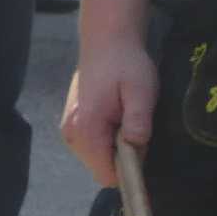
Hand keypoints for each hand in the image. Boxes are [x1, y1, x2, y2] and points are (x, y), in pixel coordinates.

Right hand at [61, 32, 157, 192]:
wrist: (106, 40)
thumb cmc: (127, 64)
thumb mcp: (141, 90)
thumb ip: (138, 120)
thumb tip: (137, 147)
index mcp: (87, 130)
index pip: (106, 174)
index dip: (129, 172)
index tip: (145, 154)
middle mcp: (72, 135)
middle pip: (103, 168)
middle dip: (125, 158)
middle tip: (138, 127)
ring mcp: (71, 130)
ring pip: (99, 157)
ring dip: (118, 147)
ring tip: (129, 117)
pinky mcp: (74, 124)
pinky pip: (95, 145)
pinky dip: (110, 139)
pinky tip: (119, 116)